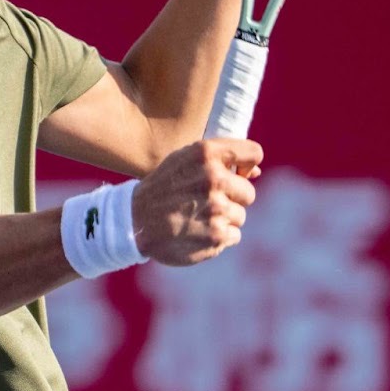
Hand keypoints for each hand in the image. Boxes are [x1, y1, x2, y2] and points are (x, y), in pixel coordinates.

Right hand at [132, 138, 262, 265]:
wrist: (133, 220)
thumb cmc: (163, 188)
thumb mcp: (184, 161)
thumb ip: (220, 160)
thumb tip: (256, 171)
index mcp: (206, 153)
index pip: (254, 153)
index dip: (246, 166)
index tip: (236, 174)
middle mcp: (213, 178)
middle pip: (248, 192)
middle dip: (231, 199)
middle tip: (204, 203)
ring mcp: (216, 208)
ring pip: (240, 216)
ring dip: (222, 220)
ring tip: (196, 218)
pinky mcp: (217, 235)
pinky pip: (234, 235)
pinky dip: (218, 237)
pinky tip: (196, 232)